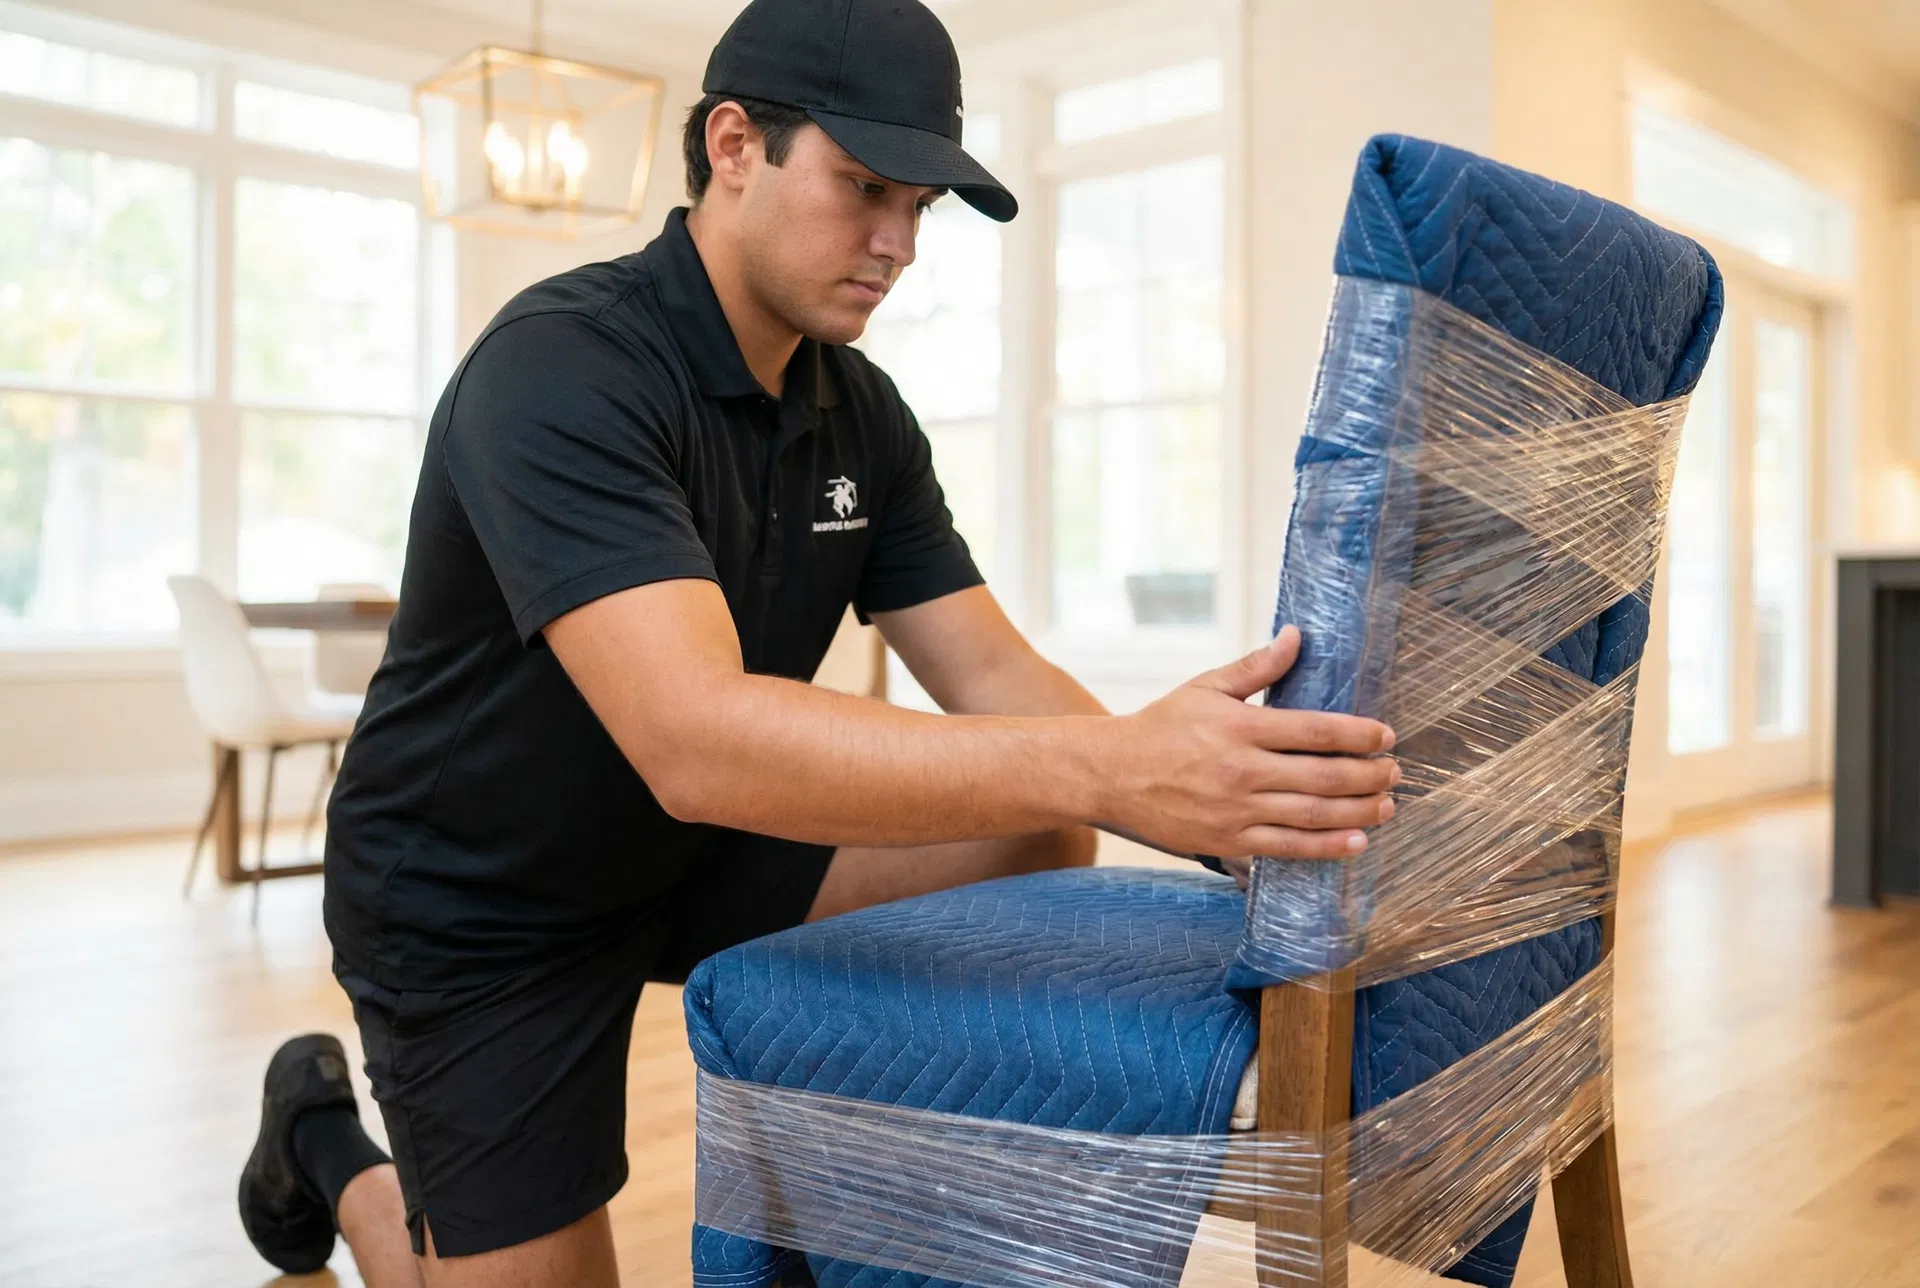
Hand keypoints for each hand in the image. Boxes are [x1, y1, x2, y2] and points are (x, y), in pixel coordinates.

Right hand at [1093, 626, 1397, 860]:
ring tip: (1388, 805)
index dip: (1360, 734)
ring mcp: (1236, 810)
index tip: (1387, 736)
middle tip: (1396, 771)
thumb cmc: (1160, 727)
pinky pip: (1289, 848)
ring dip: (1359, 811)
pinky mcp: (1228, 841)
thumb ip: (1255, 667)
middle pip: (1324, 775)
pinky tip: (1357, 841)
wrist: (1110, 775)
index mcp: (1240, 727)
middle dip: (1369, 775)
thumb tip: (1296, 636)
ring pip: (1314, 815)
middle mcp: (1242, 770)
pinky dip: (1328, 846)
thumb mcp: (1205, 688)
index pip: (1316, 730)